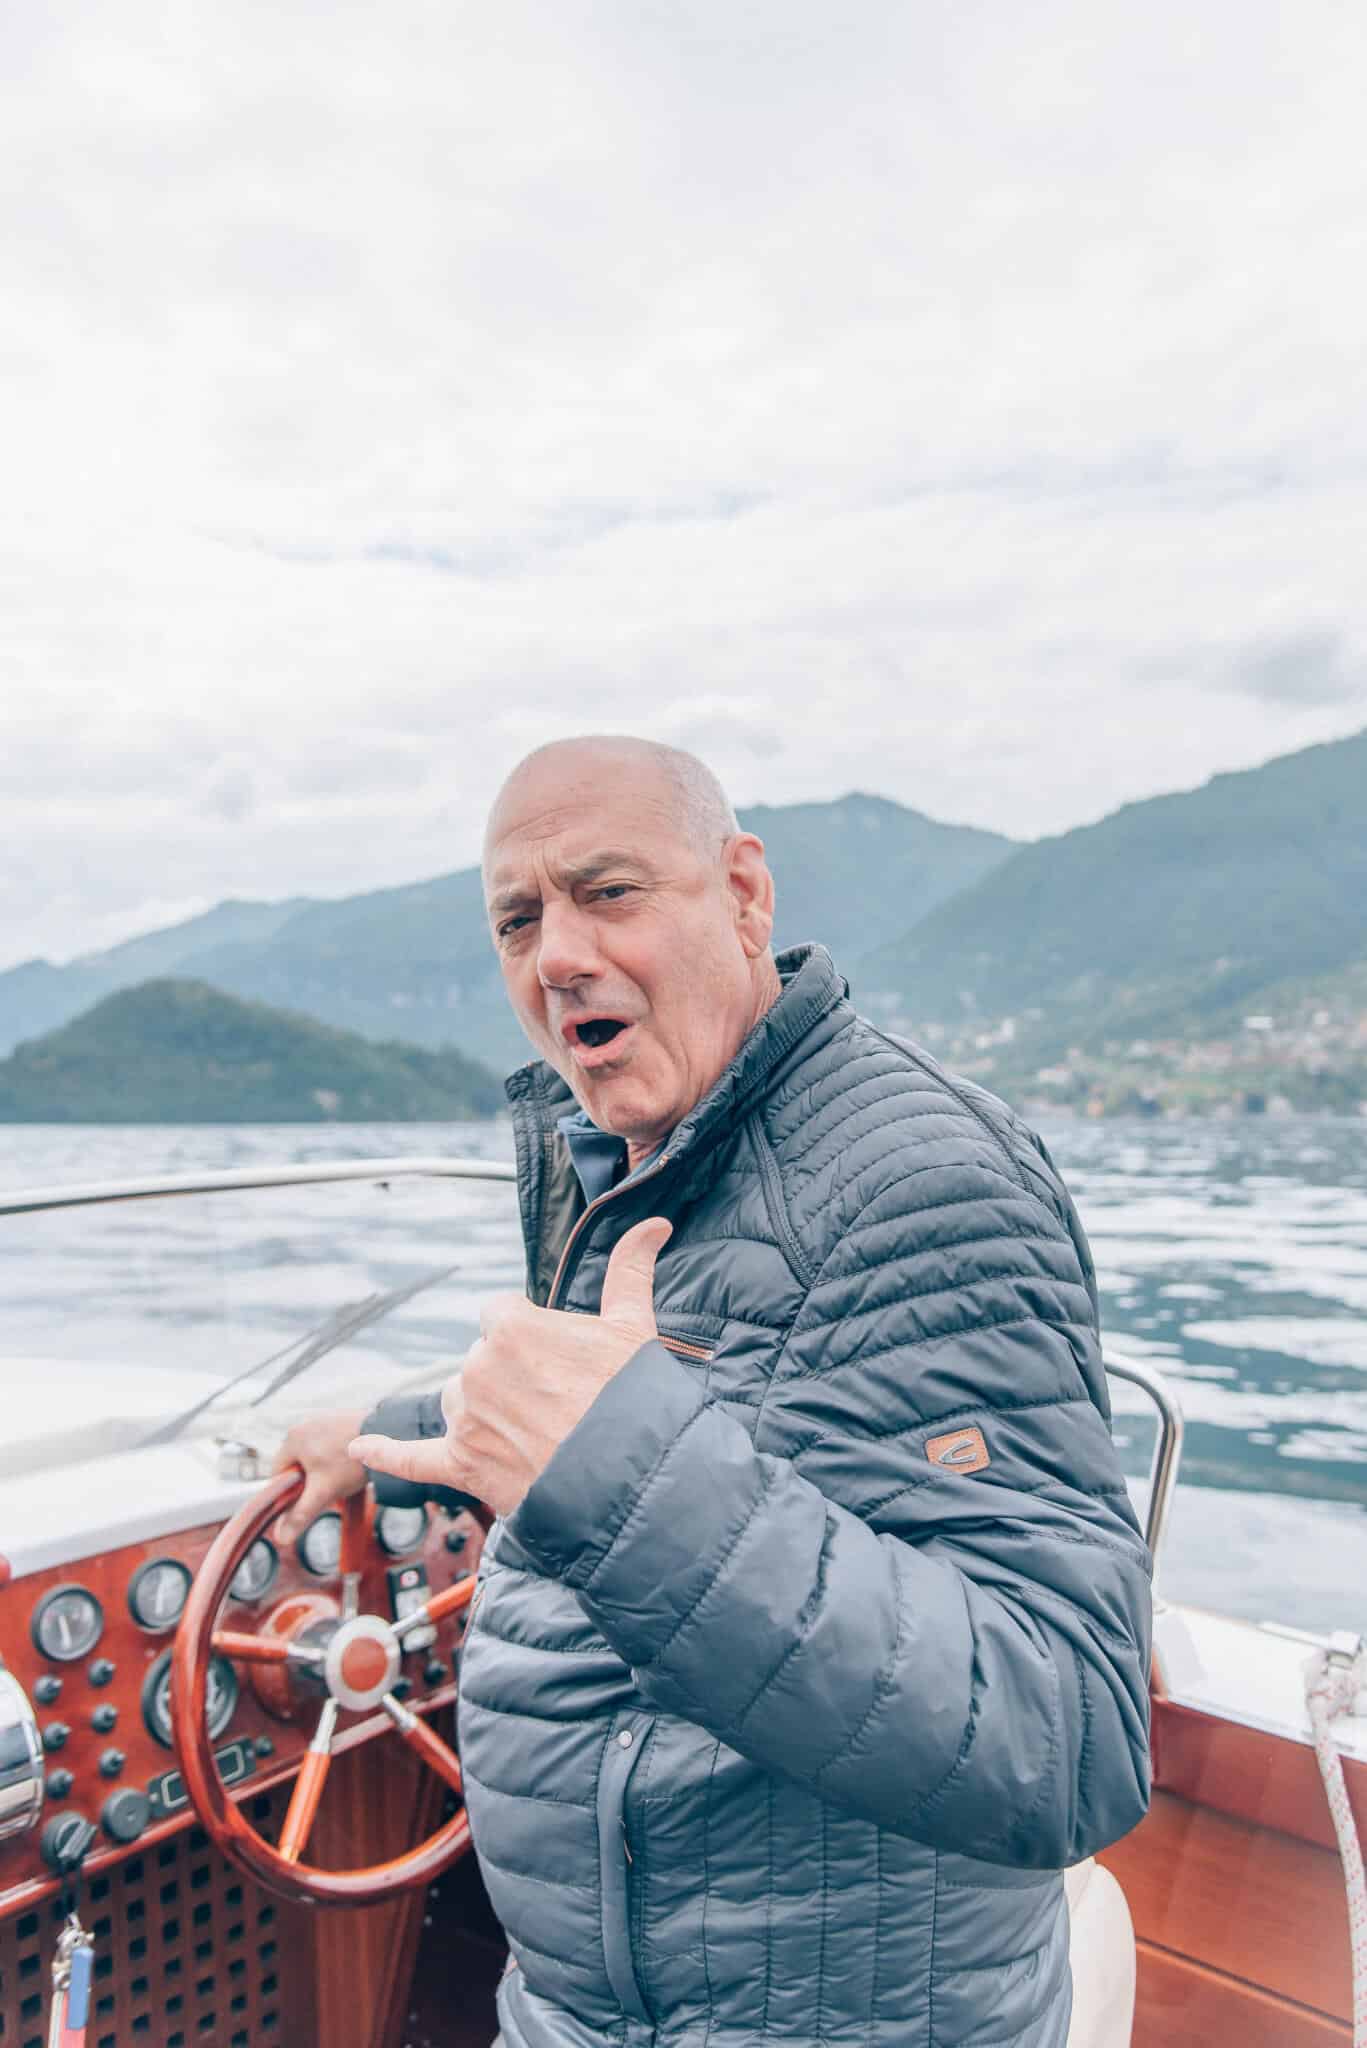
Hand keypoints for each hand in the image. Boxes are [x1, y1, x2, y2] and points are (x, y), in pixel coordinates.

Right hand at [272, 1405, 369, 1541]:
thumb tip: (281, 1537)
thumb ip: (300, 1514)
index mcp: (292, 1438)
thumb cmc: (352, 1461)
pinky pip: (329, 1443)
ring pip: (314, 1454)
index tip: (305, 1499)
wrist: (387, 1435)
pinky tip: (349, 1465)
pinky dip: (335, 1456)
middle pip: (297, 1463)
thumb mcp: (322, 1492)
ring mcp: (323, 1419)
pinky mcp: (339, 1419)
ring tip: (341, 1477)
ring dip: (323, 1469)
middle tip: (327, 1489)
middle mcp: (304, 1424)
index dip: (289, 1492)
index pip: (278, 1473)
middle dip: (309, 1480)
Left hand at [350, 1217, 670, 1518]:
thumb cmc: (633, 1397)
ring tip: (535, 1433)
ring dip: (485, 1413)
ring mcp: (465, 1417)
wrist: (632, 1478)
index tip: (558, 1360)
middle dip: (511, 1377)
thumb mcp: (633, 1326)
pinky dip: (384, 1453)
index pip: (500, 1317)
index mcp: (510, 1326)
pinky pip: (412, 1457)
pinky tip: (360, 1449)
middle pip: (480, 1360)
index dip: (529, 1337)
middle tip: (558, 1402)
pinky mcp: (460, 1464)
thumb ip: (631, 1269)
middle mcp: (477, 1367)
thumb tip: (654, 1225)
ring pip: (460, 1402)